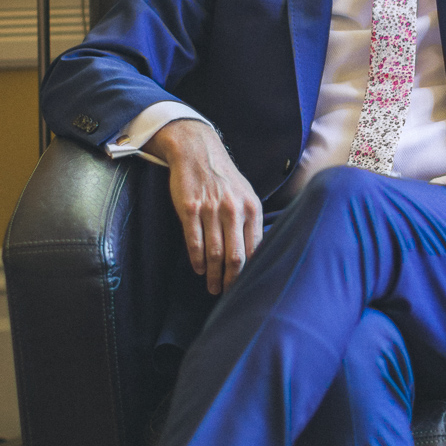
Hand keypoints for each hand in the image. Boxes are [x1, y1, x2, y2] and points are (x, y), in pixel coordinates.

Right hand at [144, 120, 262, 293]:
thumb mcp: (246, 195)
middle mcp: (233, 210)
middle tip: (228, 294)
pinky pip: (194, 241)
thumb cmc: (224, 178)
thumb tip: (256, 254)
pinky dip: (197, 259)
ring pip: (214, 252)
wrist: (198, 151)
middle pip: (236, 256)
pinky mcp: (189, 209)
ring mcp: (210, 210)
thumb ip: (251, 222)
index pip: (255, 249)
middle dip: (232, 280)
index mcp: (251, 209)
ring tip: (212, 288)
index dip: (251, 272)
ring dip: (214, 275)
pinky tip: (199, 269)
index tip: (247, 286)